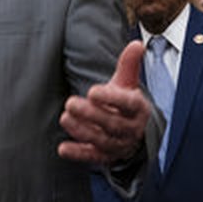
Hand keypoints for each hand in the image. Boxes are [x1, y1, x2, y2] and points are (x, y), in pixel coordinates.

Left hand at [58, 41, 151, 163]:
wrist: (133, 132)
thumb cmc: (126, 103)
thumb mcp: (128, 83)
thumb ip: (129, 64)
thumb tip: (137, 43)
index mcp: (139, 109)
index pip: (128, 104)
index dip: (112, 98)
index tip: (93, 91)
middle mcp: (131, 129)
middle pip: (112, 124)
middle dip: (91, 114)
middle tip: (70, 102)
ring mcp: (119, 145)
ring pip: (102, 140)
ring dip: (82, 131)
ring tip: (65, 117)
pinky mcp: (105, 157)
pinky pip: (93, 158)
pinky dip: (78, 154)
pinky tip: (63, 149)